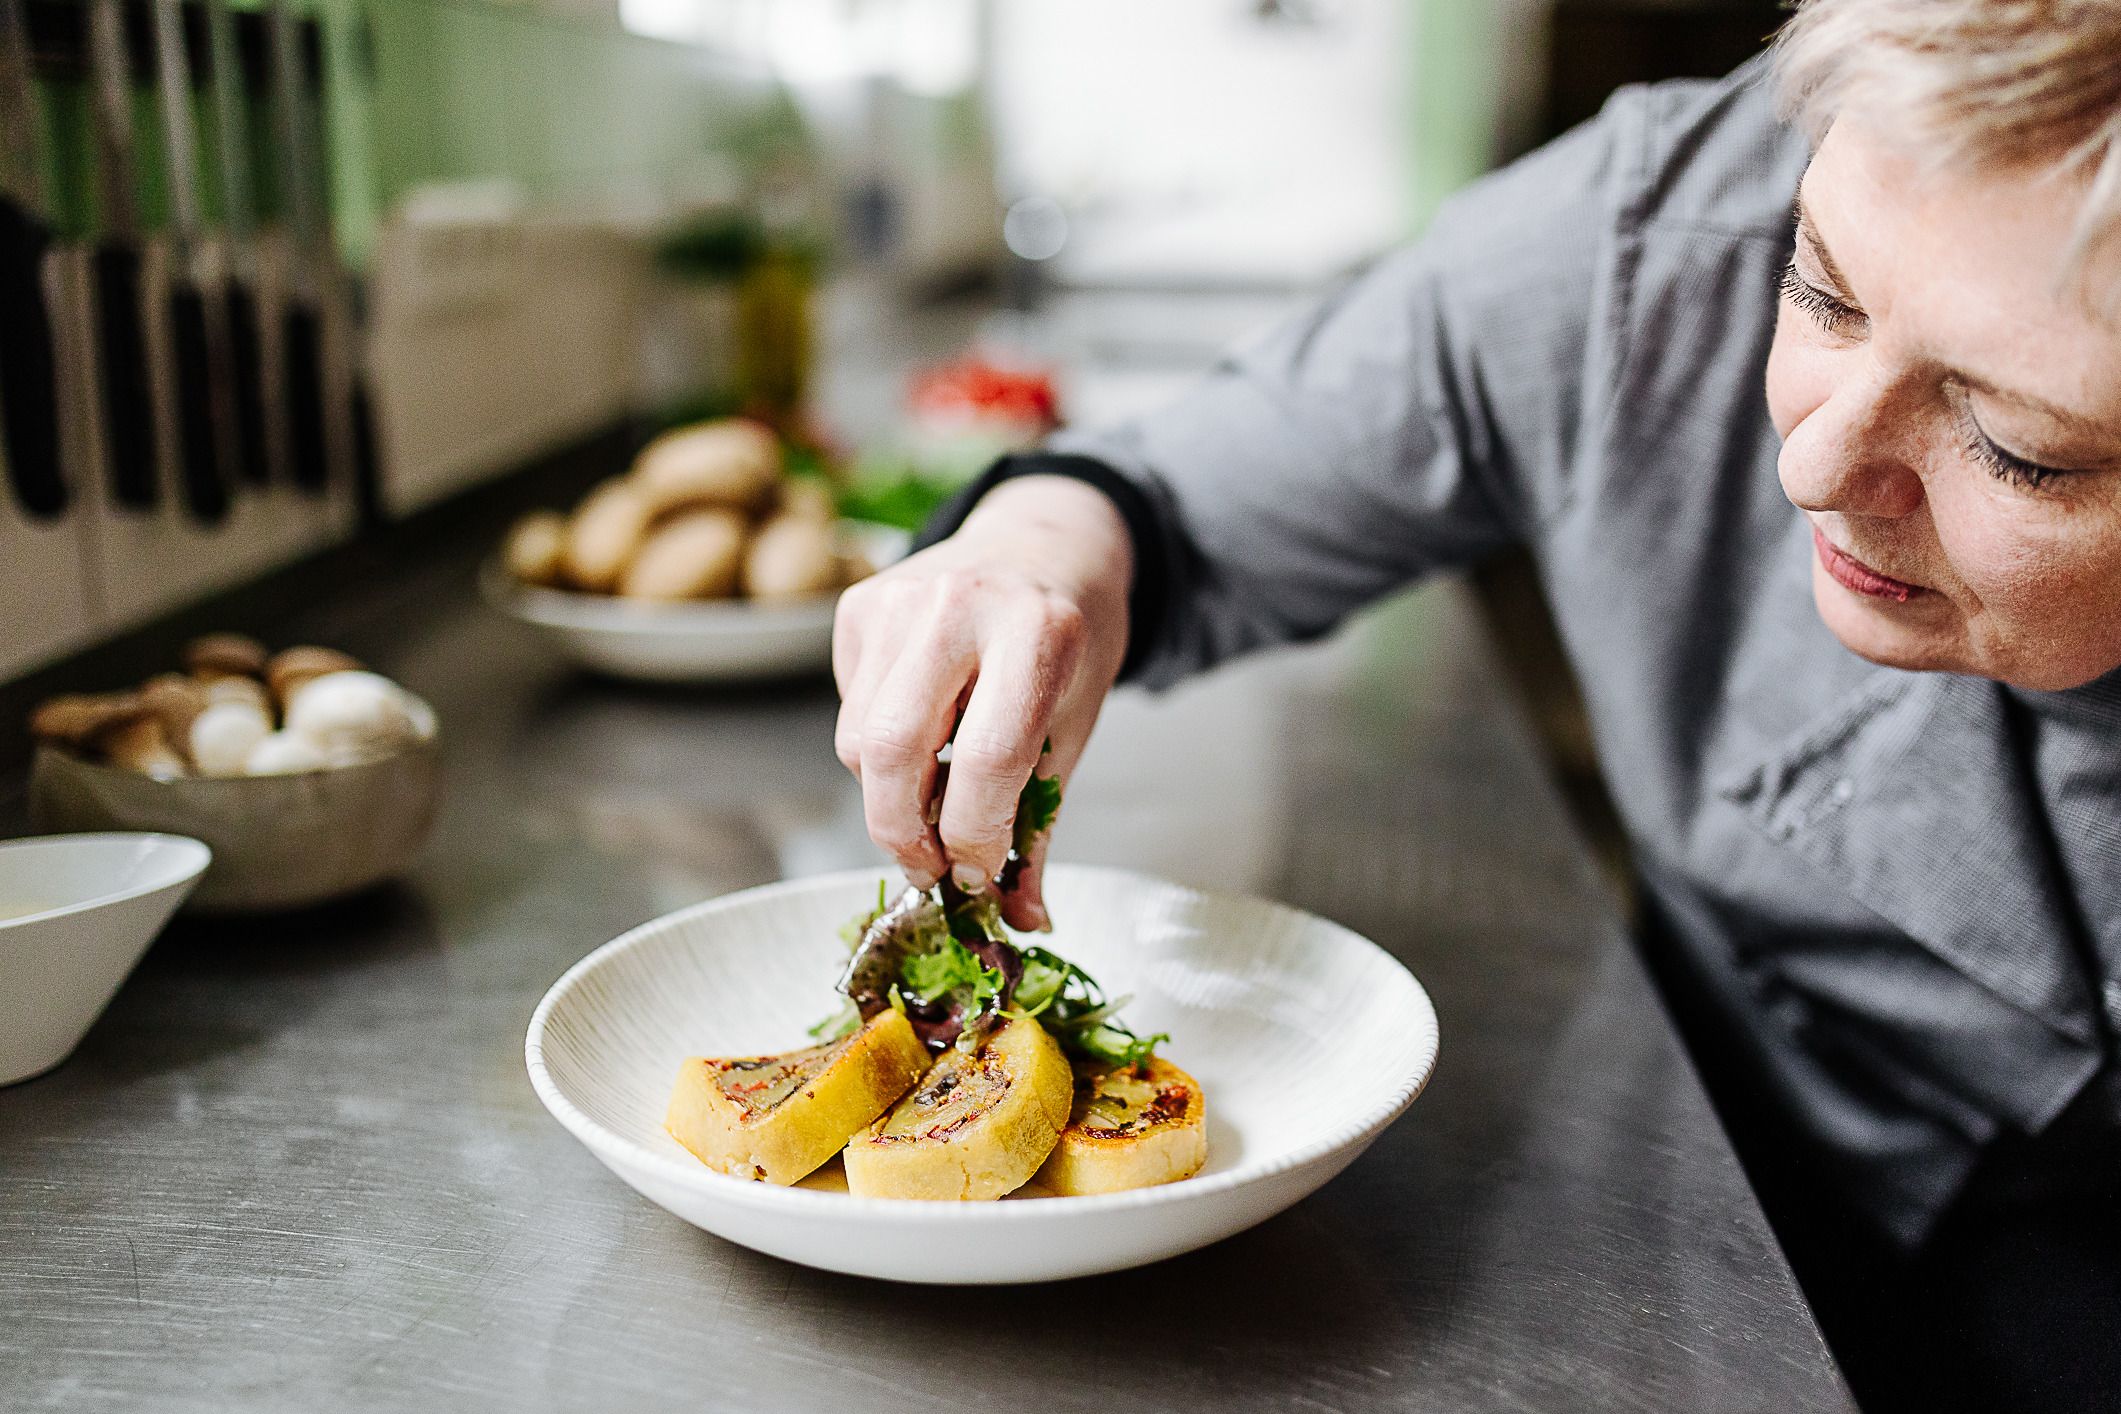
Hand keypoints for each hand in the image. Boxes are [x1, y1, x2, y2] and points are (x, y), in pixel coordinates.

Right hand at [833, 475, 1132, 929]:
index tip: (978, 875)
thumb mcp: (1076, 724)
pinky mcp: (858, 605)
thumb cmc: (1069, 640)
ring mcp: (899, 598)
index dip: (976, 837)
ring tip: (936, 792)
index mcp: (1038, 632)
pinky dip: (877, 747)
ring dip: (890, 794)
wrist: (1047, 543)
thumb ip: (1040, 823)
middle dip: (902, 833)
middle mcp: (959, 605)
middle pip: (891, 750)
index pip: (987, 760)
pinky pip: (849, 709)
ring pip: (857, 740)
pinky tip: (923, 726)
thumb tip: (1018, 918)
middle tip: (929, 866)